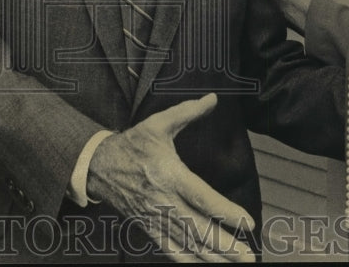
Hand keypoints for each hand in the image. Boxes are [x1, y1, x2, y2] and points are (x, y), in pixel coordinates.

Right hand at [87, 94, 255, 261]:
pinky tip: (207, 266)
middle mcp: (163, 200)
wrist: (98, 166)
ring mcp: (155, 217)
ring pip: (187, 243)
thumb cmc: (132, 144)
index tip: (247, 222)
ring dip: (212, 257)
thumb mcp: (158, 123)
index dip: (225, 212)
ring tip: (237, 264)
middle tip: (249, 256)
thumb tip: (213, 98)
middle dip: (225, 245)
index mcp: (169, 174)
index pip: (202, 197)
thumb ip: (188, 111)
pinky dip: (189, 261)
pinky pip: (171, 249)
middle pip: (198, 228)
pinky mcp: (149, 227)